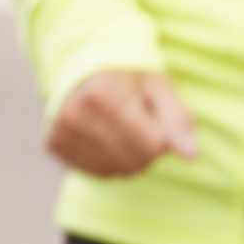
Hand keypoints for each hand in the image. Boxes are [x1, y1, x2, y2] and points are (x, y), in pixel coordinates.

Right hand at [45, 68, 199, 177]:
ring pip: (117, 171)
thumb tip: (191, 156)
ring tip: (124, 130)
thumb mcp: (158, 87)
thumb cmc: (128, 77)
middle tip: (141, 124)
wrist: (84, 69)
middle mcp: (74, 112)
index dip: (164, 135)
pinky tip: (107, 140)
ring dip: (131, 158)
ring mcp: (59, 129)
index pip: (153, 144)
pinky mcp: (52, 144)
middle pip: (135, 160)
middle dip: (148, 149)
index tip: (154, 115)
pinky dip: (111, 163)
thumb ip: (177, 119)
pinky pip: (98, 174)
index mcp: (102, 92)